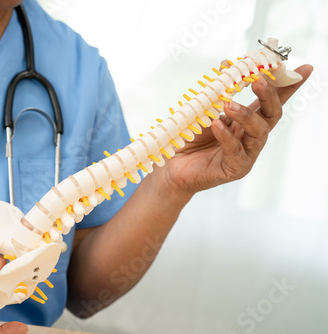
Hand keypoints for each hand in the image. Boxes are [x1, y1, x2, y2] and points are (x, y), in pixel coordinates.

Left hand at [152, 64, 312, 194]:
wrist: (172, 166)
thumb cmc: (189, 138)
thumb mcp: (203, 110)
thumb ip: (217, 92)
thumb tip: (227, 65)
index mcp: (246, 121)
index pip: (271, 101)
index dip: (288, 85)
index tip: (305, 68)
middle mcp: (250, 136)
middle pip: (272, 114)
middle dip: (269, 95)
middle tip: (257, 80)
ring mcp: (246, 154)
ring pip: (259, 131)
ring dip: (245, 114)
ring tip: (228, 105)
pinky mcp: (235, 168)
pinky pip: (236, 150)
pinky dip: (226, 135)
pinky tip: (216, 125)